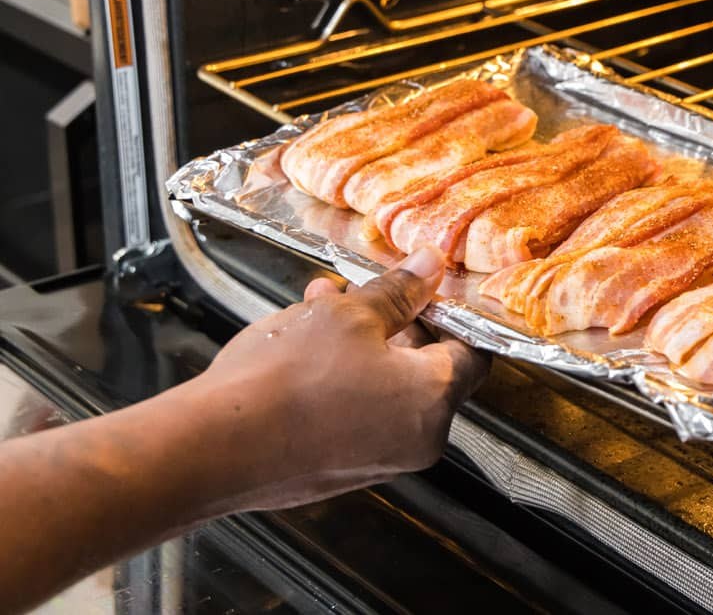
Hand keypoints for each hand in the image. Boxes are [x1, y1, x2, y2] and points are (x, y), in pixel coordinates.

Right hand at [185, 246, 488, 512]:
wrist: (211, 449)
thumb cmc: (285, 380)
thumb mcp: (348, 314)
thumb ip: (398, 291)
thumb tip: (431, 267)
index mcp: (434, 401)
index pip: (473, 353)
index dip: (451, 314)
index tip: (427, 289)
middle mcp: (417, 440)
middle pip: (427, 370)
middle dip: (395, 322)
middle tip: (368, 291)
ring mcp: (377, 461)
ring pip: (385, 388)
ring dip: (361, 344)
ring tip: (321, 304)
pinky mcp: (338, 472)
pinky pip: (355, 415)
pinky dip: (341, 379)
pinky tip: (302, 343)